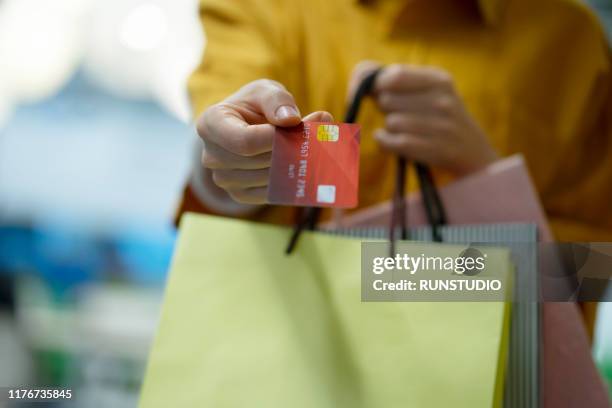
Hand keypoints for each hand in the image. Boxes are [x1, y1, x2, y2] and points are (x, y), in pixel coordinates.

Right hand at [196, 79, 332, 204]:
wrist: (244, 127)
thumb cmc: (253, 106)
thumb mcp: (264, 91)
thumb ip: (277, 100)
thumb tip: (290, 120)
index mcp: (210, 125)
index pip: (246, 141)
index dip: (276, 138)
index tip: (301, 126)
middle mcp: (211, 156)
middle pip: (260, 161)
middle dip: (292, 148)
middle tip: (319, 133)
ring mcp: (224, 179)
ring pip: (269, 178)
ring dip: (297, 163)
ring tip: (314, 144)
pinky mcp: (240, 195)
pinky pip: (272, 192)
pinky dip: (293, 179)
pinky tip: (305, 163)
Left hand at [350, 62, 497, 175]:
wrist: (472, 151)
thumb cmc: (439, 117)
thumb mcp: (431, 90)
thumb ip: (398, 80)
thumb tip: (360, 78)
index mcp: (440, 80)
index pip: (394, 76)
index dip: (372, 84)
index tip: (369, 92)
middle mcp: (443, 101)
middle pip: (387, 100)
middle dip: (385, 108)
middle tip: (399, 113)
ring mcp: (440, 126)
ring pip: (390, 122)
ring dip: (389, 127)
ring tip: (404, 129)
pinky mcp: (434, 149)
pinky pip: (392, 142)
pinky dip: (385, 142)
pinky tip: (390, 140)